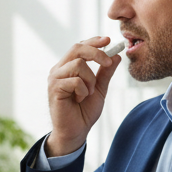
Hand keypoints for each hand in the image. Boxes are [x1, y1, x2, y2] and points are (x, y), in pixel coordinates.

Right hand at [45, 37, 120, 156]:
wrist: (76, 131)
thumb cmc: (84, 111)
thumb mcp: (99, 89)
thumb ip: (106, 72)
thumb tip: (116, 56)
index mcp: (68, 66)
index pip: (80, 46)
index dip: (94, 41)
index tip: (108, 40)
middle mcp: (59, 69)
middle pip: (77, 48)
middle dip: (96, 53)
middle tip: (108, 63)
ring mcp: (55, 78)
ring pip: (78, 65)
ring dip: (90, 80)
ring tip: (87, 93)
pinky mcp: (54, 88)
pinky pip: (75, 81)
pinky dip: (83, 90)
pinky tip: (79, 99)